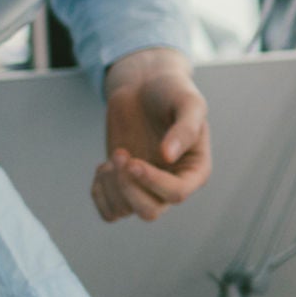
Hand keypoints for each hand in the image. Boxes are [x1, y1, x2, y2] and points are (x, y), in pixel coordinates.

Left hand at [92, 47, 211, 221]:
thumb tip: (169, 157)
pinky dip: (100, 192)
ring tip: (114, 155)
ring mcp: (146, 187)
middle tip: (120, 154)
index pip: (177, 193)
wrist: (145, 85)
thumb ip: (185, 127)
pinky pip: (109, 210)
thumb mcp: (188, 102)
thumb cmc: (172, 91)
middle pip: (150, 211)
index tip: (133, 161)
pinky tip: (104, 166)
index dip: (153, 182)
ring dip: (112, 186)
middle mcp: (172, 184)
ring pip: (125, 211)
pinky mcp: (124, 185)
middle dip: (129, 187)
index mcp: (195, 170)